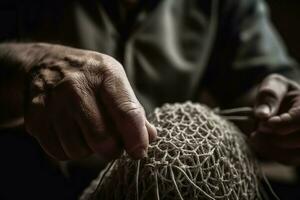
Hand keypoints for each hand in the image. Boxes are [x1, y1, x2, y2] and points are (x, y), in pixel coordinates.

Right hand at [24, 43, 156, 160]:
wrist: (44, 63)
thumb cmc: (88, 76)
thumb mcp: (114, 81)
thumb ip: (133, 109)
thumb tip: (149, 137)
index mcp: (105, 74)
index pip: (127, 113)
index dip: (136, 138)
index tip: (139, 152)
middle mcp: (77, 86)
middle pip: (102, 139)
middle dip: (112, 149)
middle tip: (112, 143)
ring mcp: (53, 102)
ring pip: (79, 150)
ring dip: (89, 150)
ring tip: (87, 132)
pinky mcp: (35, 117)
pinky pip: (60, 152)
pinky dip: (70, 150)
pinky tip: (70, 133)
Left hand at [251, 74, 299, 164]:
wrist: (279, 104)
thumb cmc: (278, 92)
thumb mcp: (273, 85)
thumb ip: (269, 95)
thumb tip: (262, 115)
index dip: (284, 124)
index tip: (263, 124)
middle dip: (275, 138)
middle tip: (256, 130)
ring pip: (295, 155)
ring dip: (270, 148)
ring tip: (254, 136)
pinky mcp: (299, 153)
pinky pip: (288, 159)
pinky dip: (271, 153)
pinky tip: (258, 142)